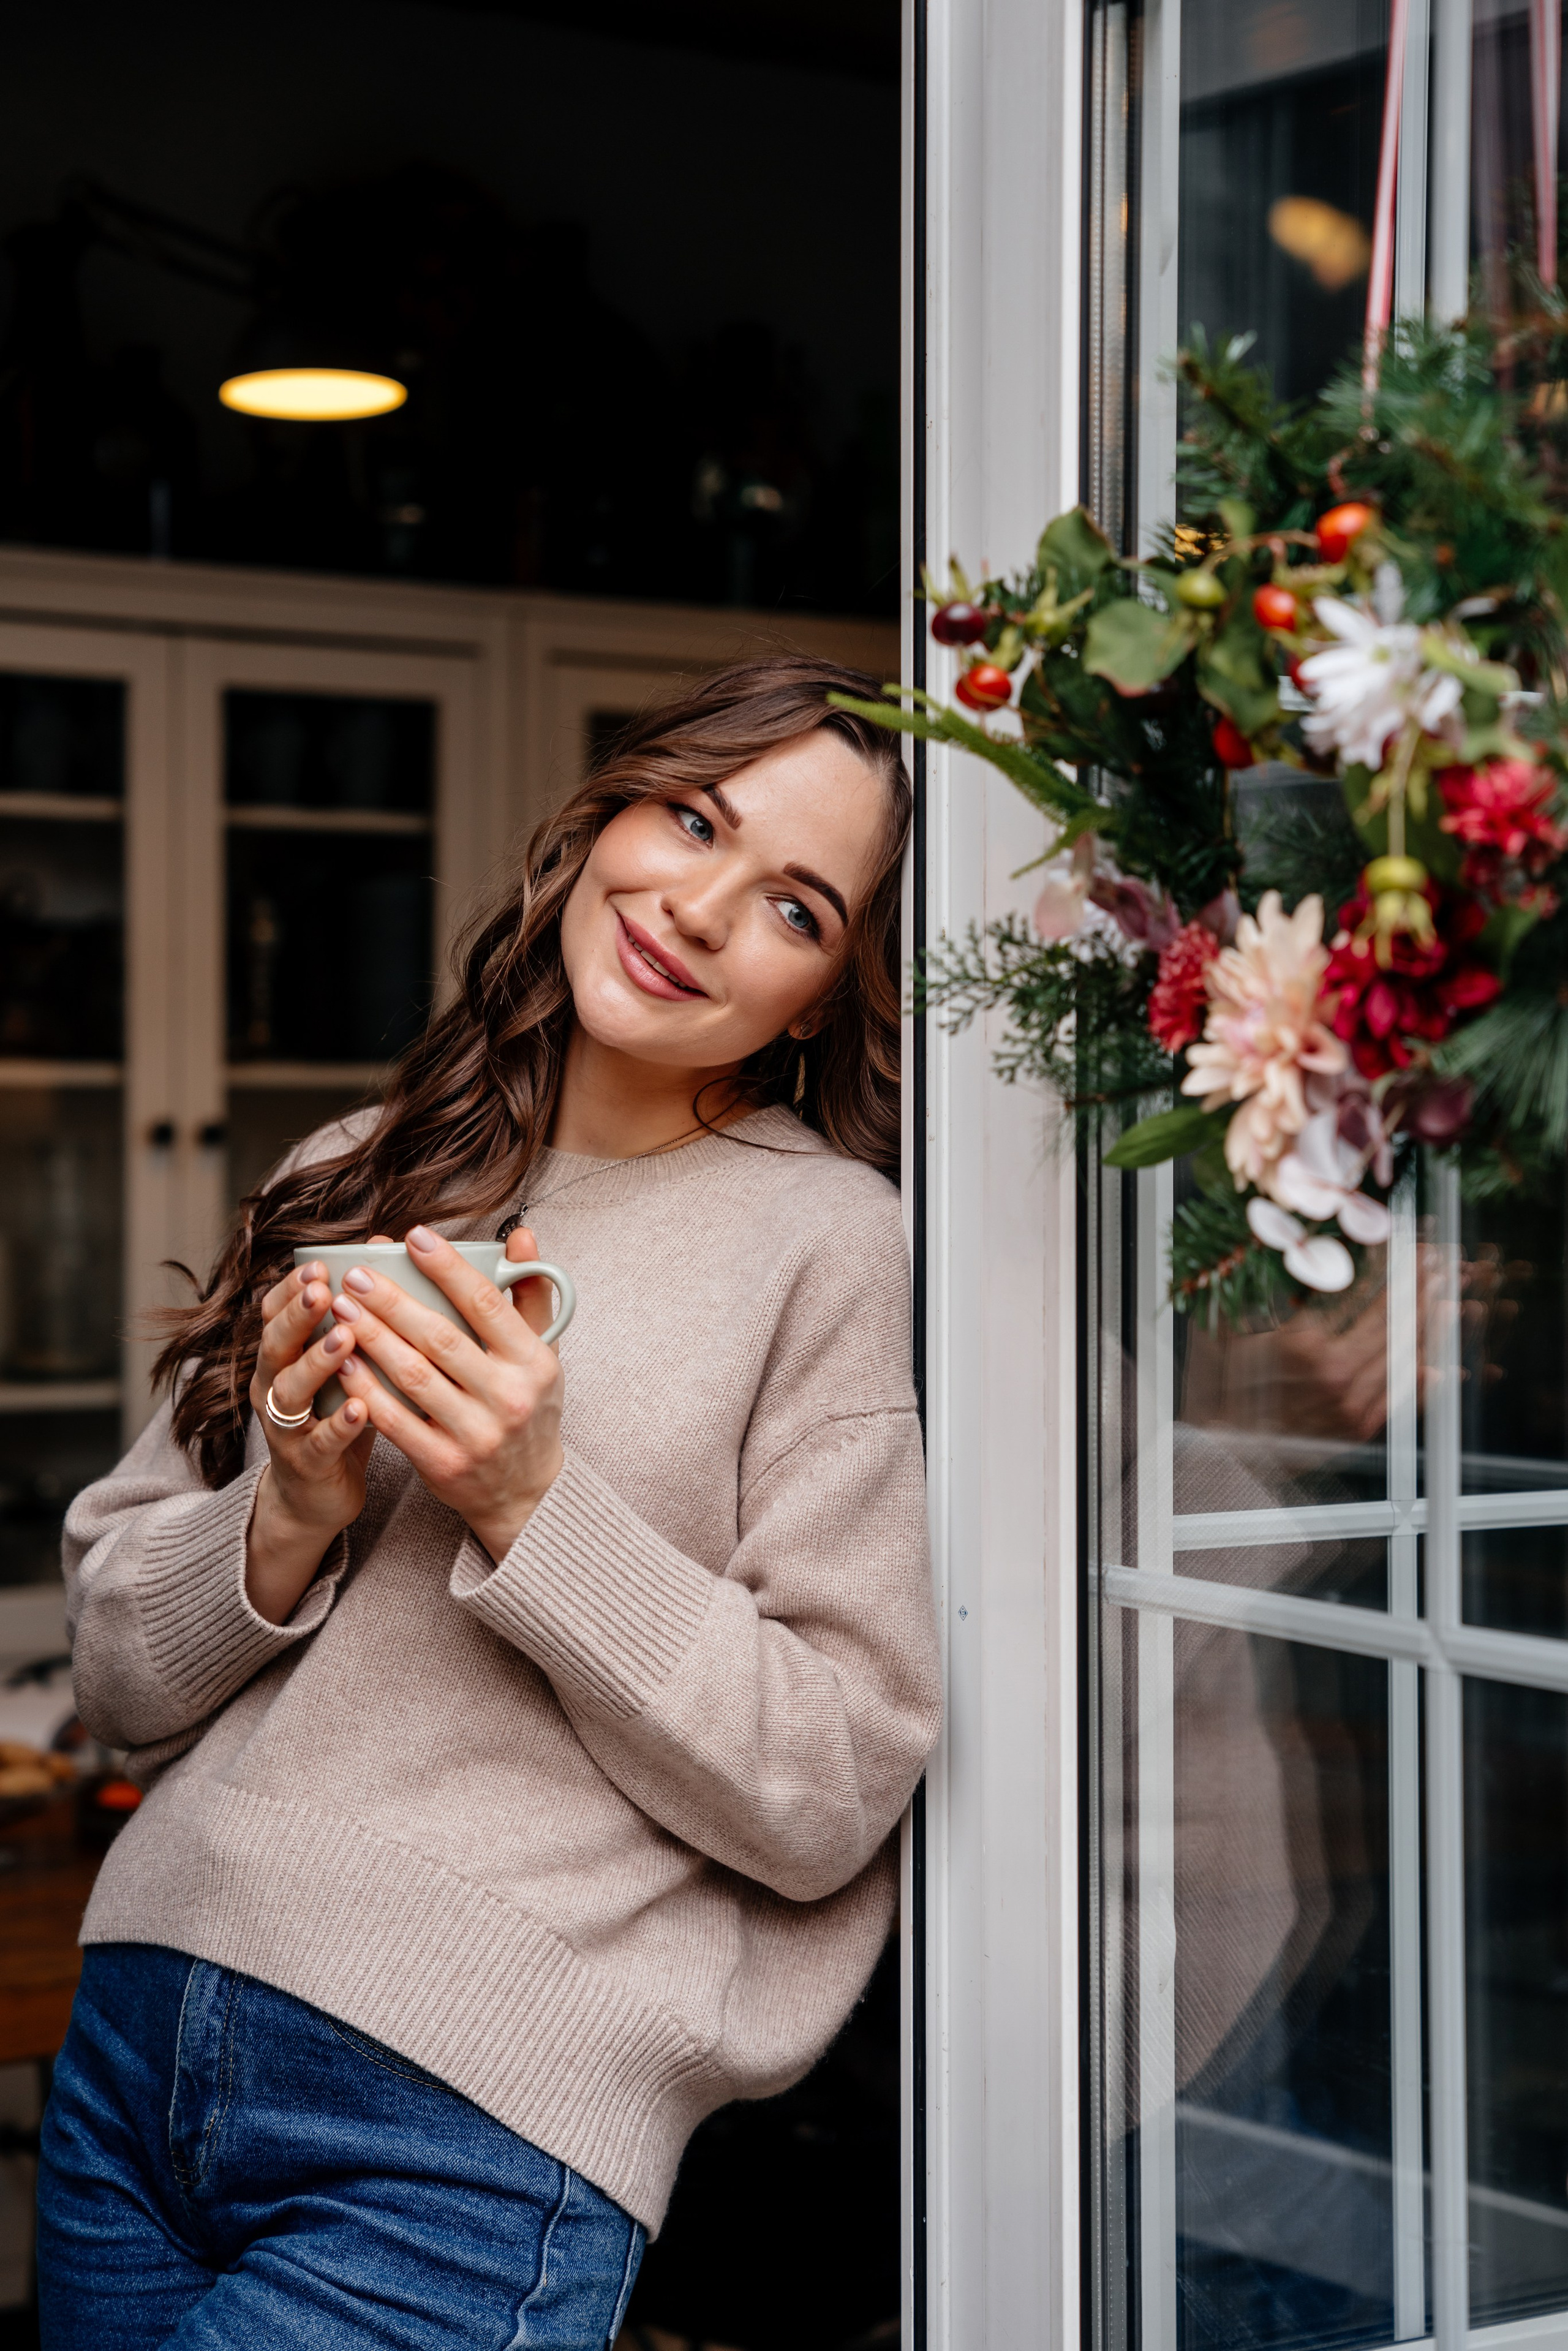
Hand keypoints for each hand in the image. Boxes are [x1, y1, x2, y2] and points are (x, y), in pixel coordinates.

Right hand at [246, 1256, 377, 1623]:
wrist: (317, 1495)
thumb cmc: (338, 1411)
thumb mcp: (344, 1361)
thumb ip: (355, 1313)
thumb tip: (379, 1249)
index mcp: (281, 1356)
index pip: (272, 1313)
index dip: (290, 1289)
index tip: (317, 1264)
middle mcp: (273, 1387)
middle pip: (274, 1344)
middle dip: (297, 1316)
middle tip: (323, 1290)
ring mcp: (285, 1428)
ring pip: (290, 1391)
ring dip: (317, 1363)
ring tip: (345, 1338)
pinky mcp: (305, 1465)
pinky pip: (319, 1443)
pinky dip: (338, 1425)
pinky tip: (361, 1408)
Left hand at [328, 1224, 564, 1563]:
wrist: (527, 1492)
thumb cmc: (530, 1408)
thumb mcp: (543, 1353)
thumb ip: (530, 1293)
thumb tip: (519, 1235)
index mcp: (534, 1362)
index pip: (486, 1303)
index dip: (448, 1267)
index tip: (414, 1237)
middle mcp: (509, 1397)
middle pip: (440, 1338)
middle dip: (392, 1301)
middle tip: (356, 1275)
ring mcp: (475, 1434)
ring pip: (412, 1376)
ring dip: (371, 1338)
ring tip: (340, 1309)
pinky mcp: (443, 1463)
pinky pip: (395, 1420)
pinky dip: (366, 1389)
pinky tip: (344, 1360)